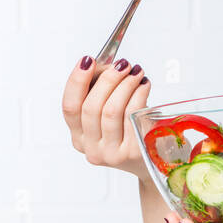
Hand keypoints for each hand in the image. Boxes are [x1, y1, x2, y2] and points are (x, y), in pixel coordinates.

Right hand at [61, 55, 150, 179]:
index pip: (70, 107)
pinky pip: (132, 116)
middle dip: (107, 79)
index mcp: (79, 137)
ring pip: (111, 110)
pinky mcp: (133, 153)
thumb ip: (101, 92)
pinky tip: (144, 85)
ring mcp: (112, 154)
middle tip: (122, 64)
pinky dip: (138, 94)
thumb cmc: (130, 132)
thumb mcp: (110, 115)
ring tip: (136, 72)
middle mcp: (92, 149)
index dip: (77, 81)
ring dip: (125, 84)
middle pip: (91, 107)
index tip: (88, 60)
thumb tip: (105, 65)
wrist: (153, 162)